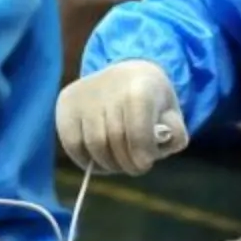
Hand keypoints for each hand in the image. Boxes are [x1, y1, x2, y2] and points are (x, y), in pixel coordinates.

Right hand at [55, 61, 188, 174]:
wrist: (129, 73)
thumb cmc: (152, 101)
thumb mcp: (172, 115)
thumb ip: (174, 136)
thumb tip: (153, 150)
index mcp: (140, 89)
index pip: (138, 134)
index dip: (142, 157)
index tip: (145, 164)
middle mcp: (109, 87)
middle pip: (115, 141)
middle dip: (126, 163)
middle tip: (133, 167)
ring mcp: (84, 94)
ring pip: (93, 145)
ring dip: (107, 164)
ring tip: (117, 163)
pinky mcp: (66, 101)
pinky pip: (71, 143)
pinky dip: (84, 159)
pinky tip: (98, 160)